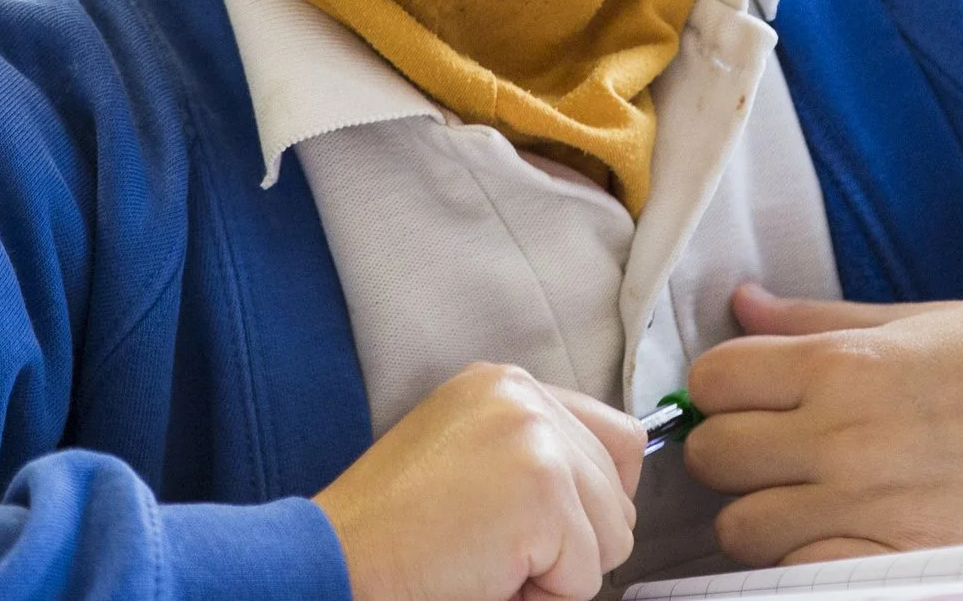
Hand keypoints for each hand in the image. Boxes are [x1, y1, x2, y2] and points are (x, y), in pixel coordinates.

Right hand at [316, 361, 644, 600]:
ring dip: (558, 572)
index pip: (619, 439)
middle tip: (493, 546)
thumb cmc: (395, 530)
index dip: (595, 501)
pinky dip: (543, 596)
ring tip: (487, 558)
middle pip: (620, 494)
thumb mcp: (468, 455)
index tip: (542, 525)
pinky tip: (487, 574)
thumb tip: (612, 493)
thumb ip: (534, 452)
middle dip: (572, 542)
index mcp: (505, 383)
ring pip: (614, 537)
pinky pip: (587, 576)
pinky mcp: (543, 491)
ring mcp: (536, 439)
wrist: (342, 557)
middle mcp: (524, 396)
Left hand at [682, 284, 962, 567]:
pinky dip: (810, 564)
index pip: (712, 381)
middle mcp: (845, 437)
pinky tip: (841, 540)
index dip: (722, 390)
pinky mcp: (909, 563)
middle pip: (715, 459)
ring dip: (763, 518)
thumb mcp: (915, 321)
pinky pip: (808, 576)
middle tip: (777, 454)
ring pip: (745, 530)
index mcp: (841, 365)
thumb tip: (740, 302)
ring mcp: (874, 508)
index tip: (750, 398)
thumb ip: (815, 320)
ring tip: (811, 501)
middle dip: (733, 457)